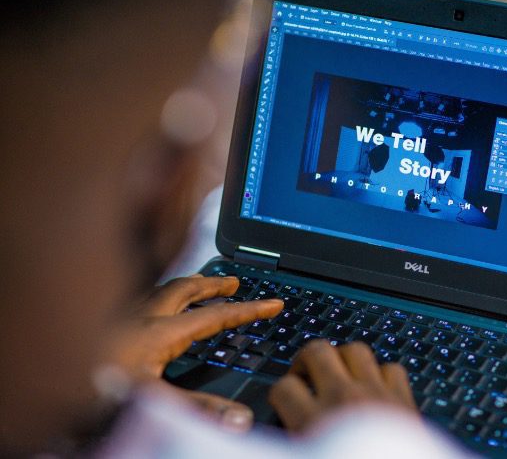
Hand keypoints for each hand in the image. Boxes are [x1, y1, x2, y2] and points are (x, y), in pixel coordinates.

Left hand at [101, 275, 282, 429]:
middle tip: (236, 283)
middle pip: (186, 288)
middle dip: (215, 284)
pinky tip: (154, 310)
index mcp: (158, 332)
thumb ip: (196, 410)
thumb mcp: (149, 403)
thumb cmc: (87, 393)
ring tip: (203, 288)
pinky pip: (142, 298)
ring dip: (188, 285)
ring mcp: (120, 316)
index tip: (273, 303)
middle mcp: (140, 316)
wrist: (38, 385)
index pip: (215, 316)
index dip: (248, 310)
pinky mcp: (103, 323)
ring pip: (162, 289)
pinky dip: (161, 296)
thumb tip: (238, 418)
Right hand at [268, 339, 417, 431]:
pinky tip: (375, 387)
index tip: (284, 402)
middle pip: (318, 351)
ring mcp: (378, 396)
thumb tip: (290, 426)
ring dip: (343, 359)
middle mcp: (346, 402)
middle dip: (306, 360)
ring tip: (338, 374)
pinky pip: (392, 368)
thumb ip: (298, 435)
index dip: (280, 393)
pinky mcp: (405, 400)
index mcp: (316, 423)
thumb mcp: (310, 457)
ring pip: (355, 350)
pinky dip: (382, 373)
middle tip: (306, 375)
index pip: (283, 386)